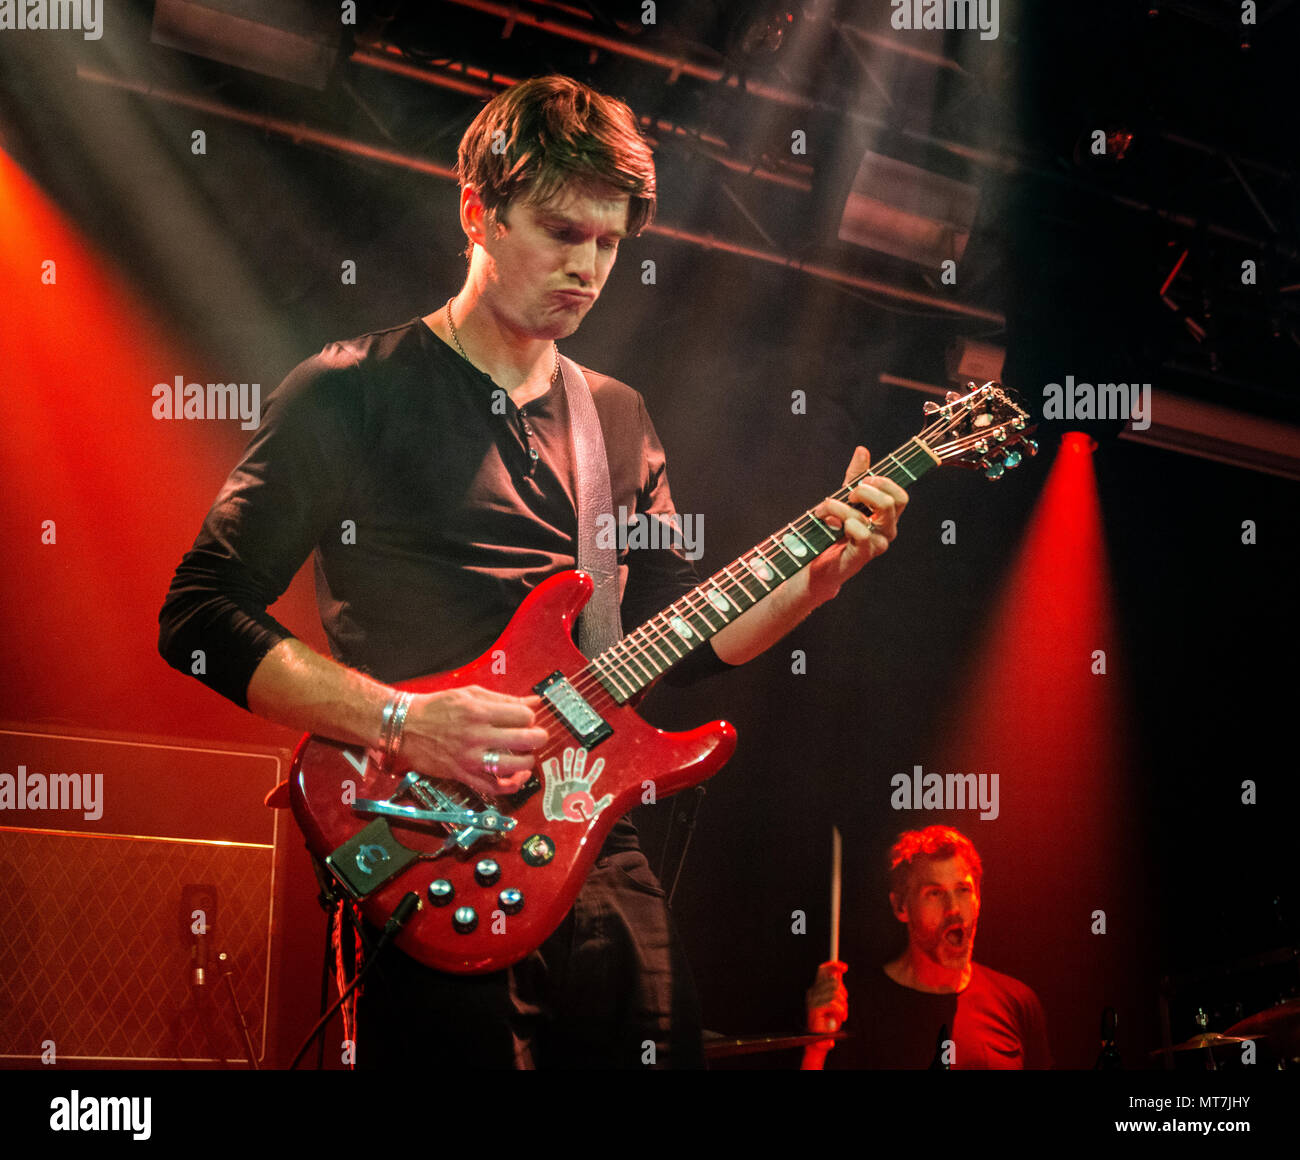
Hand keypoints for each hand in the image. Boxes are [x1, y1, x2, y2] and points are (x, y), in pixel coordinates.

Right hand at [395, 686, 547, 797]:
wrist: (405, 727)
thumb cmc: (437, 707)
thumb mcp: (470, 694)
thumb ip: (504, 699)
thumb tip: (534, 701)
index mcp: (479, 712)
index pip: (523, 716)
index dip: (530, 716)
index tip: (526, 717)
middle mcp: (476, 736)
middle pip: (524, 740)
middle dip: (538, 737)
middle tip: (536, 736)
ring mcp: (470, 759)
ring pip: (513, 766)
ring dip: (528, 762)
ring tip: (527, 755)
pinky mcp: (463, 775)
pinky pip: (494, 788)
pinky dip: (511, 786)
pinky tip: (518, 776)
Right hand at [805, 960, 848, 1040]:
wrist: (820, 1041)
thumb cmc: (828, 1023)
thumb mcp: (835, 1002)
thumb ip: (835, 988)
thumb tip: (839, 974)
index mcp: (816, 988)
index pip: (822, 970)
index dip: (833, 966)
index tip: (844, 967)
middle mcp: (812, 992)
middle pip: (834, 982)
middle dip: (843, 994)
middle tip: (844, 1006)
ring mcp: (812, 1000)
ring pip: (835, 993)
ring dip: (843, 1005)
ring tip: (842, 1014)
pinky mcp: (815, 1008)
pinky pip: (833, 1003)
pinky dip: (840, 1011)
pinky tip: (840, 1017)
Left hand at [807, 446, 908, 603]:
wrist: (818, 562)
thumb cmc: (835, 530)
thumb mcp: (845, 497)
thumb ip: (855, 475)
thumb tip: (862, 450)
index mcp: (887, 516)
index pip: (900, 496)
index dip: (884, 482)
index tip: (864, 479)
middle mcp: (886, 531)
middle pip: (890, 504)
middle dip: (865, 491)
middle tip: (847, 493)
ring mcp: (876, 545)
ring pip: (867, 518)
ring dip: (840, 507)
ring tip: (824, 509)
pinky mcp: (861, 557)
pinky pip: (861, 534)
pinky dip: (844, 523)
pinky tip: (832, 523)